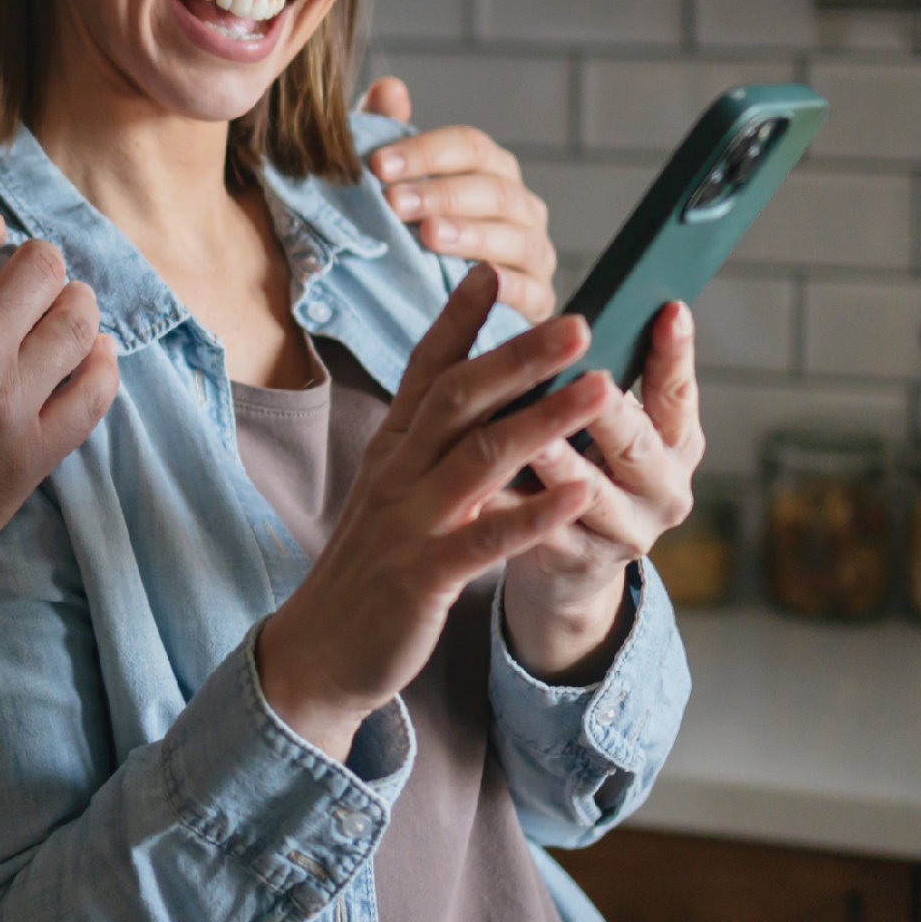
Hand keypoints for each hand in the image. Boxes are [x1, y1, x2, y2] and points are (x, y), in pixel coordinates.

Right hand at [0, 205, 118, 628]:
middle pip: (42, 265)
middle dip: (32, 266)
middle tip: (22, 288)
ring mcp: (7, 401)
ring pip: (79, 320)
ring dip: (73, 308)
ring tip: (58, 317)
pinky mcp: (31, 454)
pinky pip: (95, 392)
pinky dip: (100, 366)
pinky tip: (87, 359)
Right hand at [255, 264, 614, 761]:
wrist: (319, 649)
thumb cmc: (368, 568)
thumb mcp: (391, 494)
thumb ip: (429, 446)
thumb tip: (477, 398)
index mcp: (391, 451)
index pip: (424, 372)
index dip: (455, 322)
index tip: (488, 272)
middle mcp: (397, 475)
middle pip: (458, 400)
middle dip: (519, 357)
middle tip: (578, 320)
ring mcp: (408, 524)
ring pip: (478, 458)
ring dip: (543, 419)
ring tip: (600, 388)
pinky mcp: (422, 576)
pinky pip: (483, 539)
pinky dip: (532, 514)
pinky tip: (580, 493)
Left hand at [360, 77, 557, 321]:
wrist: (427, 309)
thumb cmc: (409, 236)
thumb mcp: (392, 188)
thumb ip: (388, 138)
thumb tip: (388, 89)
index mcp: (490, 171)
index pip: (469, 147)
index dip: (425, 151)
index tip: (376, 165)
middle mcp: (520, 207)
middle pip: (492, 189)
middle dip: (441, 193)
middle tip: (394, 202)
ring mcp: (534, 254)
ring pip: (515, 236)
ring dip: (471, 234)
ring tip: (427, 235)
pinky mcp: (539, 301)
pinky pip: (533, 291)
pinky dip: (508, 286)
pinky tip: (475, 281)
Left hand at [501, 301, 702, 680]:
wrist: (570, 562)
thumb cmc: (586, 465)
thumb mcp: (609, 425)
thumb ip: (606, 376)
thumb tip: (588, 305)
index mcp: (675, 442)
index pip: (678, 392)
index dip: (676, 355)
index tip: (668, 309)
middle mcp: (662, 488)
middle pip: (638, 445)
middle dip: (612, 412)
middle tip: (590, 378)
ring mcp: (623, 531)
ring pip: (590, 494)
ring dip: (561, 463)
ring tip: (534, 440)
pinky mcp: (576, 561)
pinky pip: (542, 535)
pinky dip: (515, 513)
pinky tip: (485, 493)